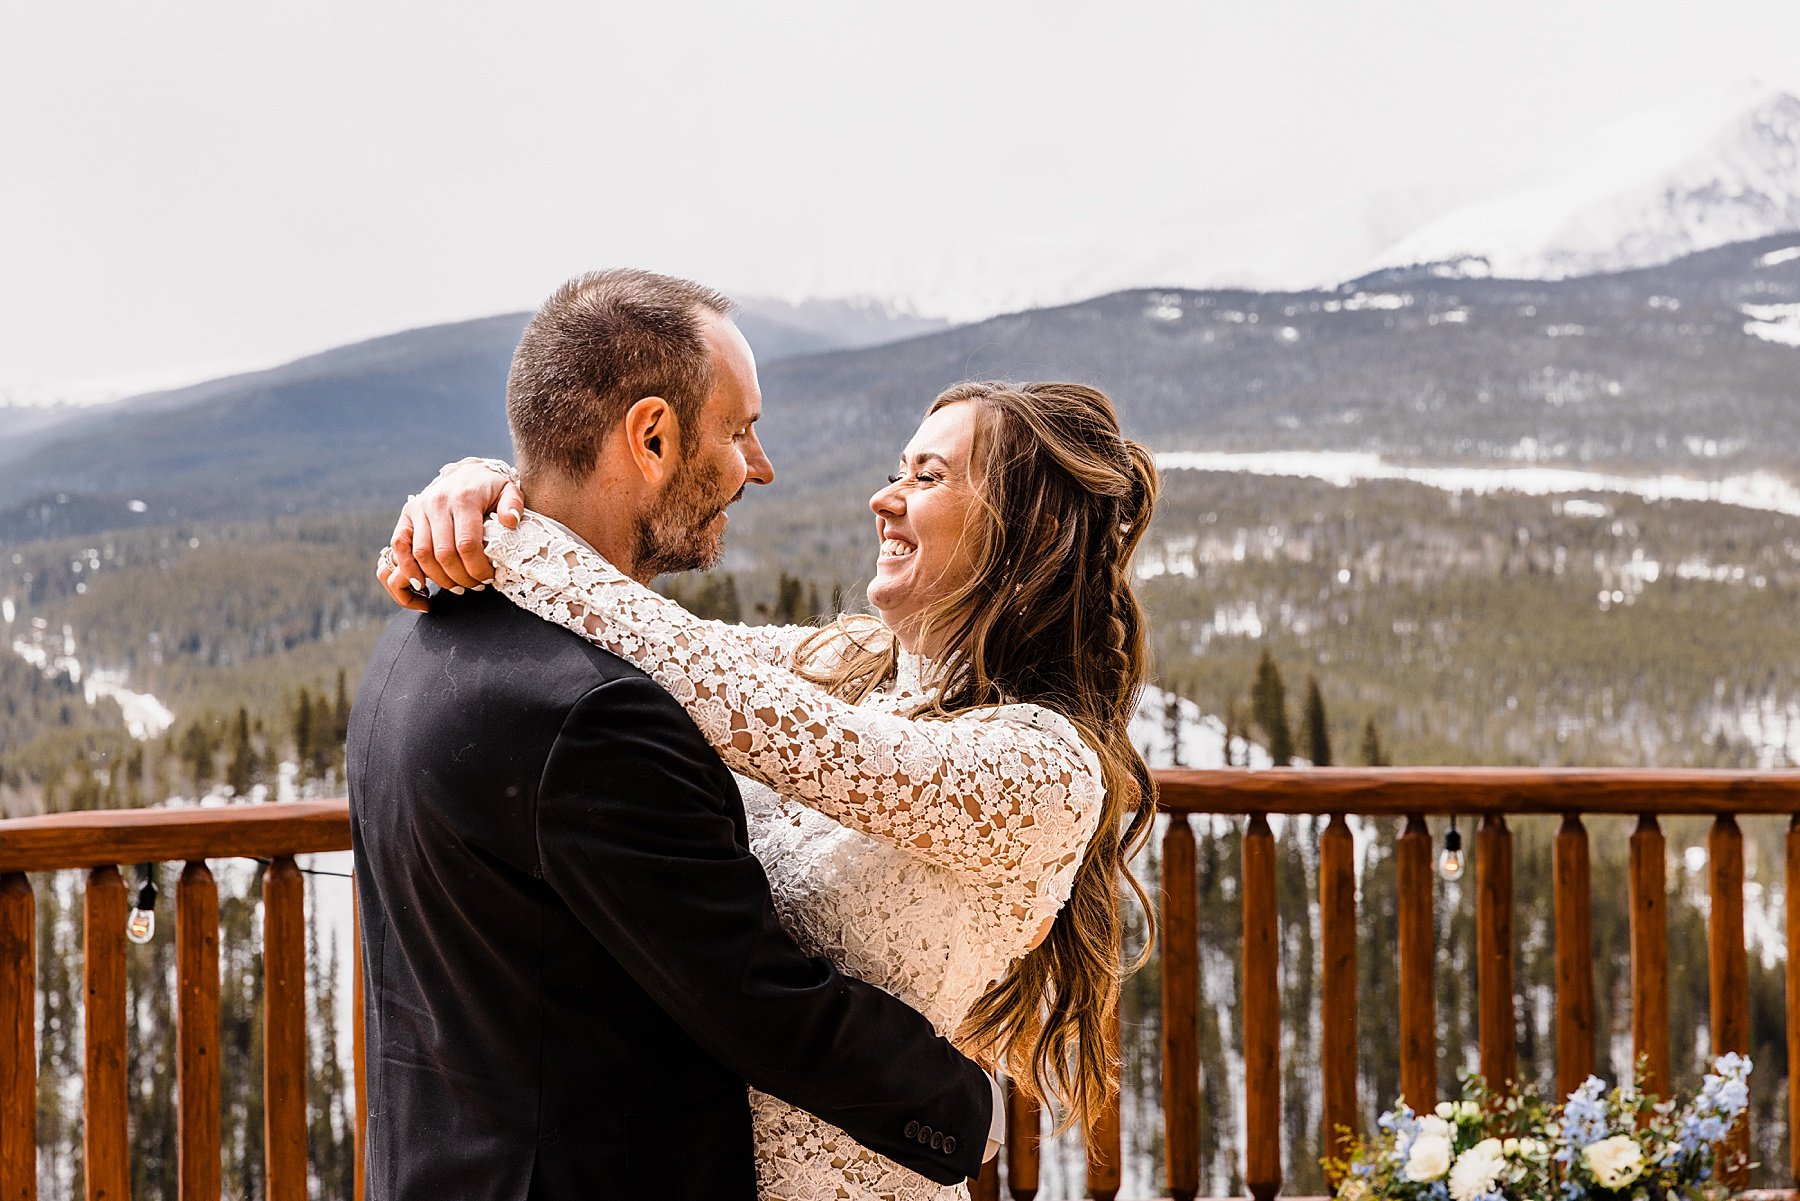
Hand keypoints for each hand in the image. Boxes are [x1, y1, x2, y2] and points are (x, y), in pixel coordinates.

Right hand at [378, 463, 524, 609]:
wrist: (467, 473)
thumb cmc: (490, 488)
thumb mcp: (508, 490)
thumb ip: (513, 505)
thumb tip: (511, 522)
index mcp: (464, 499)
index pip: (467, 544)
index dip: (477, 568)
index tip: (488, 578)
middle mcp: (438, 503)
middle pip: (444, 553)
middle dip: (461, 577)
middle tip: (476, 585)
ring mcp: (419, 508)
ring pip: (422, 554)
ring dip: (439, 578)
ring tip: (457, 586)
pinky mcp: (408, 514)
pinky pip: (400, 545)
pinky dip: (407, 567)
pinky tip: (420, 583)